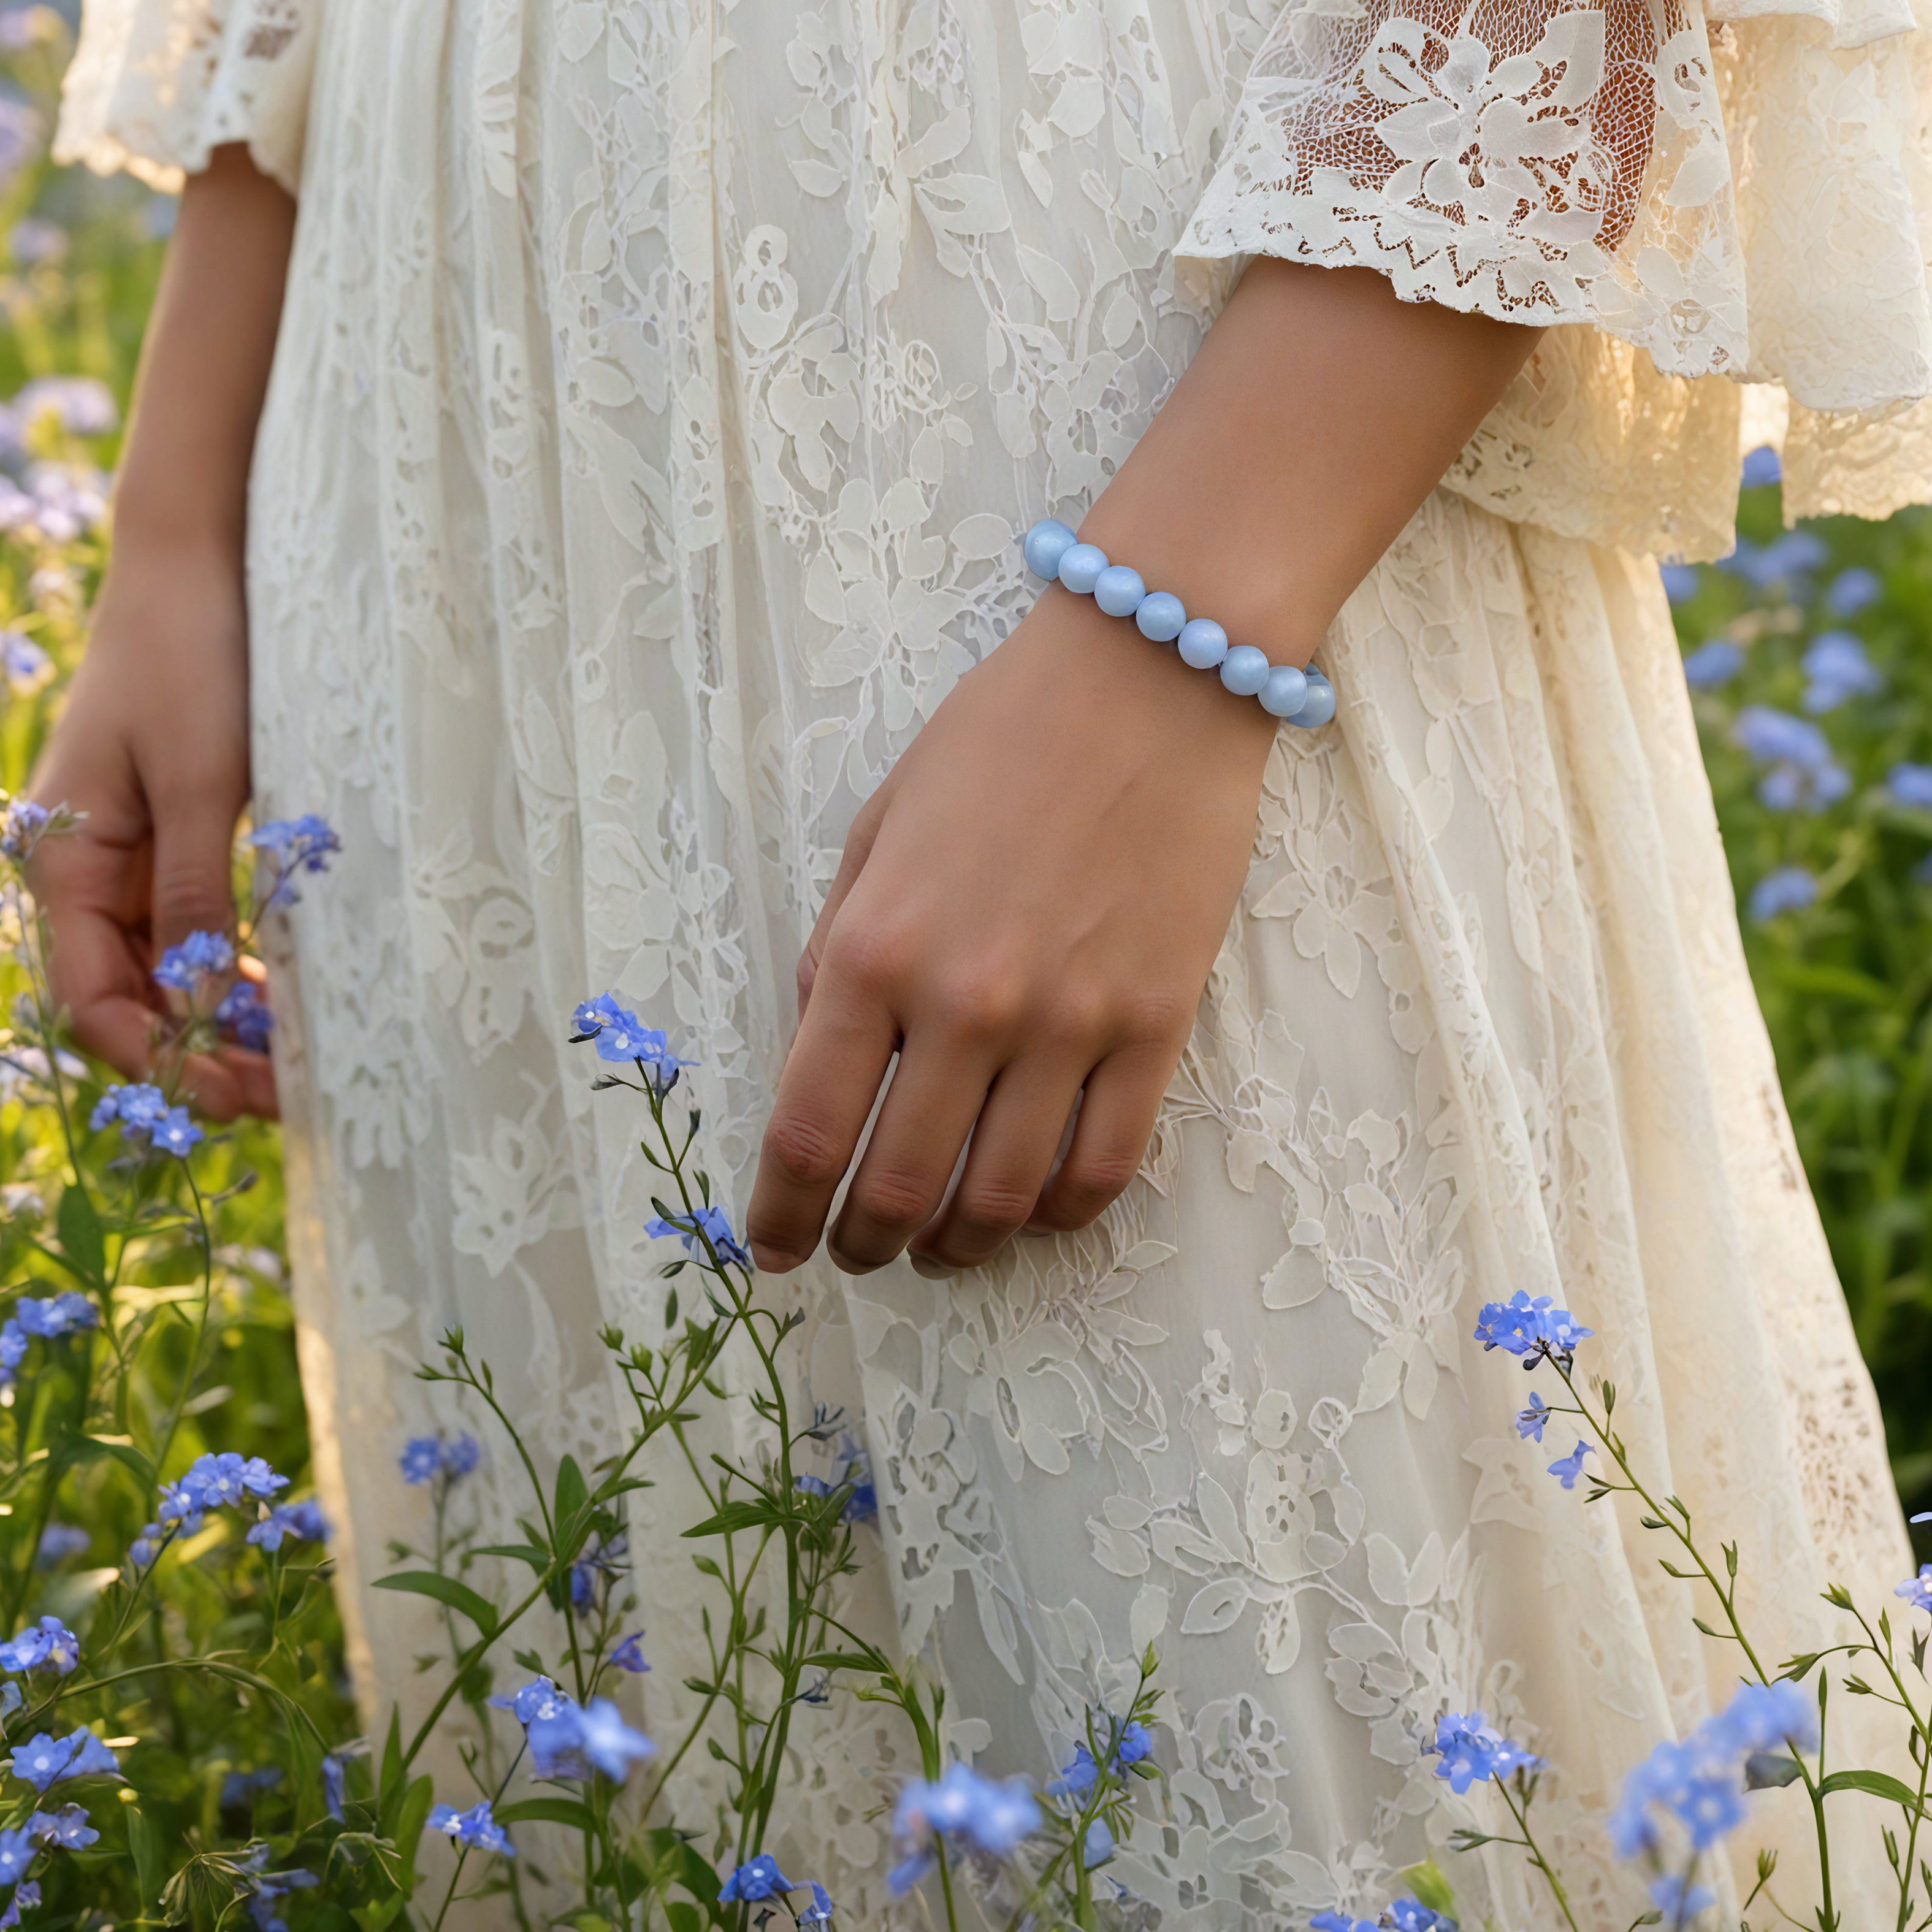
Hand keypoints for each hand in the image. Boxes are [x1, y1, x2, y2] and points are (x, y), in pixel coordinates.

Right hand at [25, 544, 273, 1120]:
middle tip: (289, 1094)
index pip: (95, 1003)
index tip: (239, 1094)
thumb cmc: (192, 657)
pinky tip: (287, 995)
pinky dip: (234, 966)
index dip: (162, 1060)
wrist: (196, 565)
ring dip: (221, 1018)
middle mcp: (82, 872)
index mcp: (65, 863)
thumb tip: (201, 995)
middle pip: (128, 999)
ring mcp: (124, 856)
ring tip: (298, 1061)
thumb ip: (197, 887)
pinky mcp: (169, 835)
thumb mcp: (203, 778)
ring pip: (163, 970)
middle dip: (199, 1053)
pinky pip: (190, 927)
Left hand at [745, 583, 1275, 1274]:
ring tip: (943, 1248)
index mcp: (875, 949)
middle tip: (858, 1253)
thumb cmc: (1000, 737)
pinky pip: (1104, 1163)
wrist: (1148, 677)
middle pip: (898, 1186)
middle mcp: (964, 1002)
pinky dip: (1060, 1212)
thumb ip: (840, 947)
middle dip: (864, 1243)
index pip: (810, 1132)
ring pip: (1001, 1198)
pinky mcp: (1156, 1023)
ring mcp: (1069, 1021)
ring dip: (958, 1246)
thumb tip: (822, 1056)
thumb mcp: (879, 827)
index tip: (775, 1250)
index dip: (780, 1216)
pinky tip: (1035, 1212)